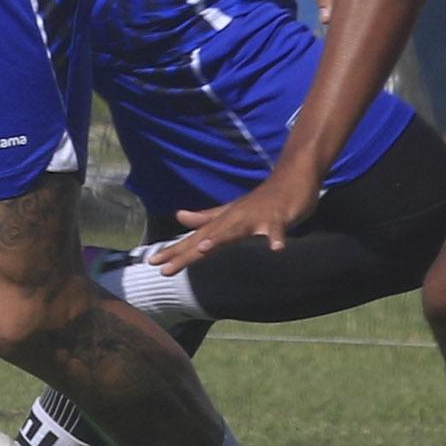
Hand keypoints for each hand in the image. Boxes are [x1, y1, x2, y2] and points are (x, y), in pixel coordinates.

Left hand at [160, 166, 321, 271]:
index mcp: (225, 221)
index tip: (152, 262)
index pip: (196, 238)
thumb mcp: (231, 211)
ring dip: (220, 238)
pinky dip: (276, 238)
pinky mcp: (278, 217)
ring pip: (236, 229)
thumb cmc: (262, 200)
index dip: (175, 250)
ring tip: (202, 250)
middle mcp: (235, 219)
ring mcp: (256, 217)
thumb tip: (180, 217)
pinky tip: (276, 249)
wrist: (292, 178)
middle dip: (186, 252)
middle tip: (163, 268)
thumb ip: (206, 217)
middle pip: (207, 237)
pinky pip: (277, 230)